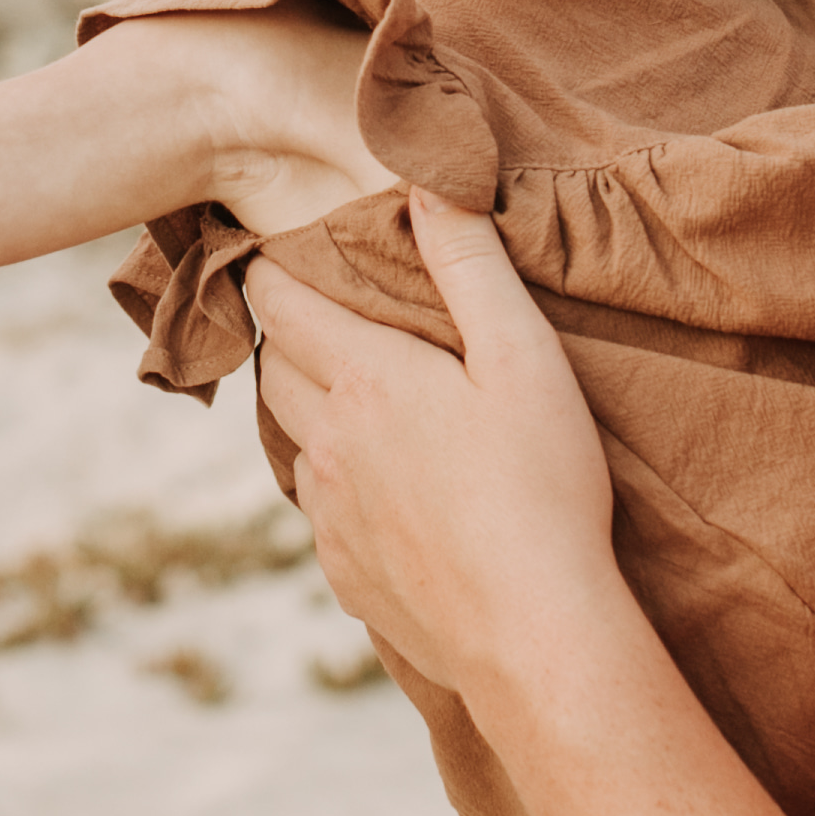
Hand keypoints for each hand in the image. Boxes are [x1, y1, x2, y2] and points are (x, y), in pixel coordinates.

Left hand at [237, 187, 618, 696]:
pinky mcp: (343, 573)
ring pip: (293, 440)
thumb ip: (471, 265)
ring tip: (359, 402)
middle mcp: (329, 444)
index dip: (272, 273)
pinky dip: (337, 485)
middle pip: (274, 368)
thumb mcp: (522, 357)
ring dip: (310, 411)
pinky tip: (386, 491)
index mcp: (367, 380)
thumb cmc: (543, 487)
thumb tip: (427, 184)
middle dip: (288, 335)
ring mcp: (330, 515)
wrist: (534, 631)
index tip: (273, 252)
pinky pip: (320, 511)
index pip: (281, 304)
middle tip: (322, 318)